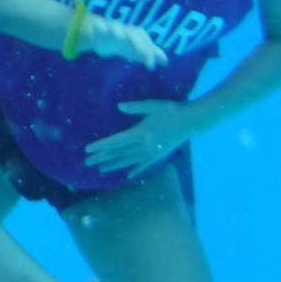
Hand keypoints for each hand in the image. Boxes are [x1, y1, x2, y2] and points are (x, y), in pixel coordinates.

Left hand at [84, 99, 200, 175]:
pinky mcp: (160, 155)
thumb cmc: (172, 110)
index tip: (88, 150)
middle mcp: (144, 145)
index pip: (116, 141)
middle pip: (119, 153)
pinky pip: (145, 164)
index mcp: (141, 133)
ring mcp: (152, 152)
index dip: (101, 146)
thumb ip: (135, 107)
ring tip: (100, 169)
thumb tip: (119, 106)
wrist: (193, 121)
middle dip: (102, 158)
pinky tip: (128, 176)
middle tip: (87, 163)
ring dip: (114, 165)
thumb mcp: (153, 105)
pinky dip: (136, 170)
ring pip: (129, 160)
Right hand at [87, 16, 168, 69]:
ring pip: (116, 28)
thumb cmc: (125, 43)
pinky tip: (101, 29)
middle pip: (134, 35)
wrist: (104, 34)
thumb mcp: (138, 49)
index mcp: (137, 35)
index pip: (146, 44)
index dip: (149, 54)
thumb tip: (166, 61)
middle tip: (141, 53)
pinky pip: (99, 25)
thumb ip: (150, 53)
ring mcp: (112, 28)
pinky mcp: (100, 27)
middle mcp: (126, 30)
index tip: (150, 66)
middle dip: (137, 43)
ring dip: (118, 30)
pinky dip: (101, 26)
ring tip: (118, 36)